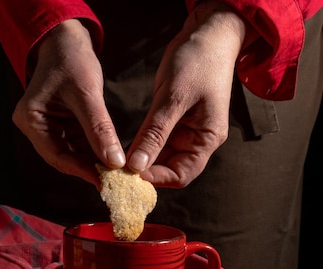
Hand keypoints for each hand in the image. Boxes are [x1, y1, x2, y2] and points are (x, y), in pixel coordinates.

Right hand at [12, 19, 125, 186]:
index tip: (104, 180)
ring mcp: (47, 128)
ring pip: (71, 153)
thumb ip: (100, 129)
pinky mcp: (61, 125)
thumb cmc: (71, 59)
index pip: (55, 154)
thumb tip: (114, 162)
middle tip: (113, 180)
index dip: (80, 169)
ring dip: (93, 162)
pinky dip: (94, 151)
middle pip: (62, 157)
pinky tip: (111, 157)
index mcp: (30, 119)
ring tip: (116, 172)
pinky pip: (78, 144)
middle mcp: (35, 127)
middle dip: (88, 168)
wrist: (67, 40)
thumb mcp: (86, 93)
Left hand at [127, 1, 246, 186]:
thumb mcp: (173, 98)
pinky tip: (123, 147)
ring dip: (140, 160)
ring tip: (116, 162)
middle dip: (145, 172)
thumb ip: (155, 133)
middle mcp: (197, 139)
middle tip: (117, 171)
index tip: (129, 174)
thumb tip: (137, 165)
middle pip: (169, 169)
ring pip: (159, 156)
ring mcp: (185, 130)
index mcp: (207, 138)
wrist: (206, 34)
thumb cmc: (197, 62)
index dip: (156, 179)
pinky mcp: (172, 120)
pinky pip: (155, 141)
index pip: (182, 174)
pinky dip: (141, 146)